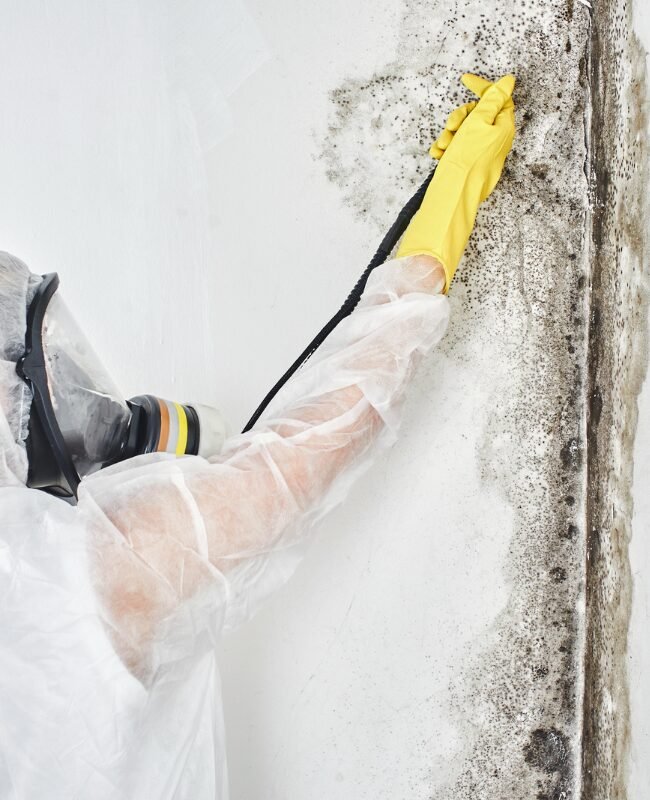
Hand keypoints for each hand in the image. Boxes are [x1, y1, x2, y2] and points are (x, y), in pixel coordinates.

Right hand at [431, 73, 515, 200]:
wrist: (456, 193)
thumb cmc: (467, 159)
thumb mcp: (479, 121)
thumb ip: (493, 99)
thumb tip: (509, 81)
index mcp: (503, 127)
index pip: (498, 98)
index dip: (482, 87)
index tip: (465, 80)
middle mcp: (495, 138)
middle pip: (477, 114)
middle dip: (459, 118)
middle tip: (451, 127)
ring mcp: (482, 151)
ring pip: (464, 131)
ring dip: (449, 135)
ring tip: (443, 147)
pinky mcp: (470, 162)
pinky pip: (457, 147)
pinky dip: (446, 148)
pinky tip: (438, 155)